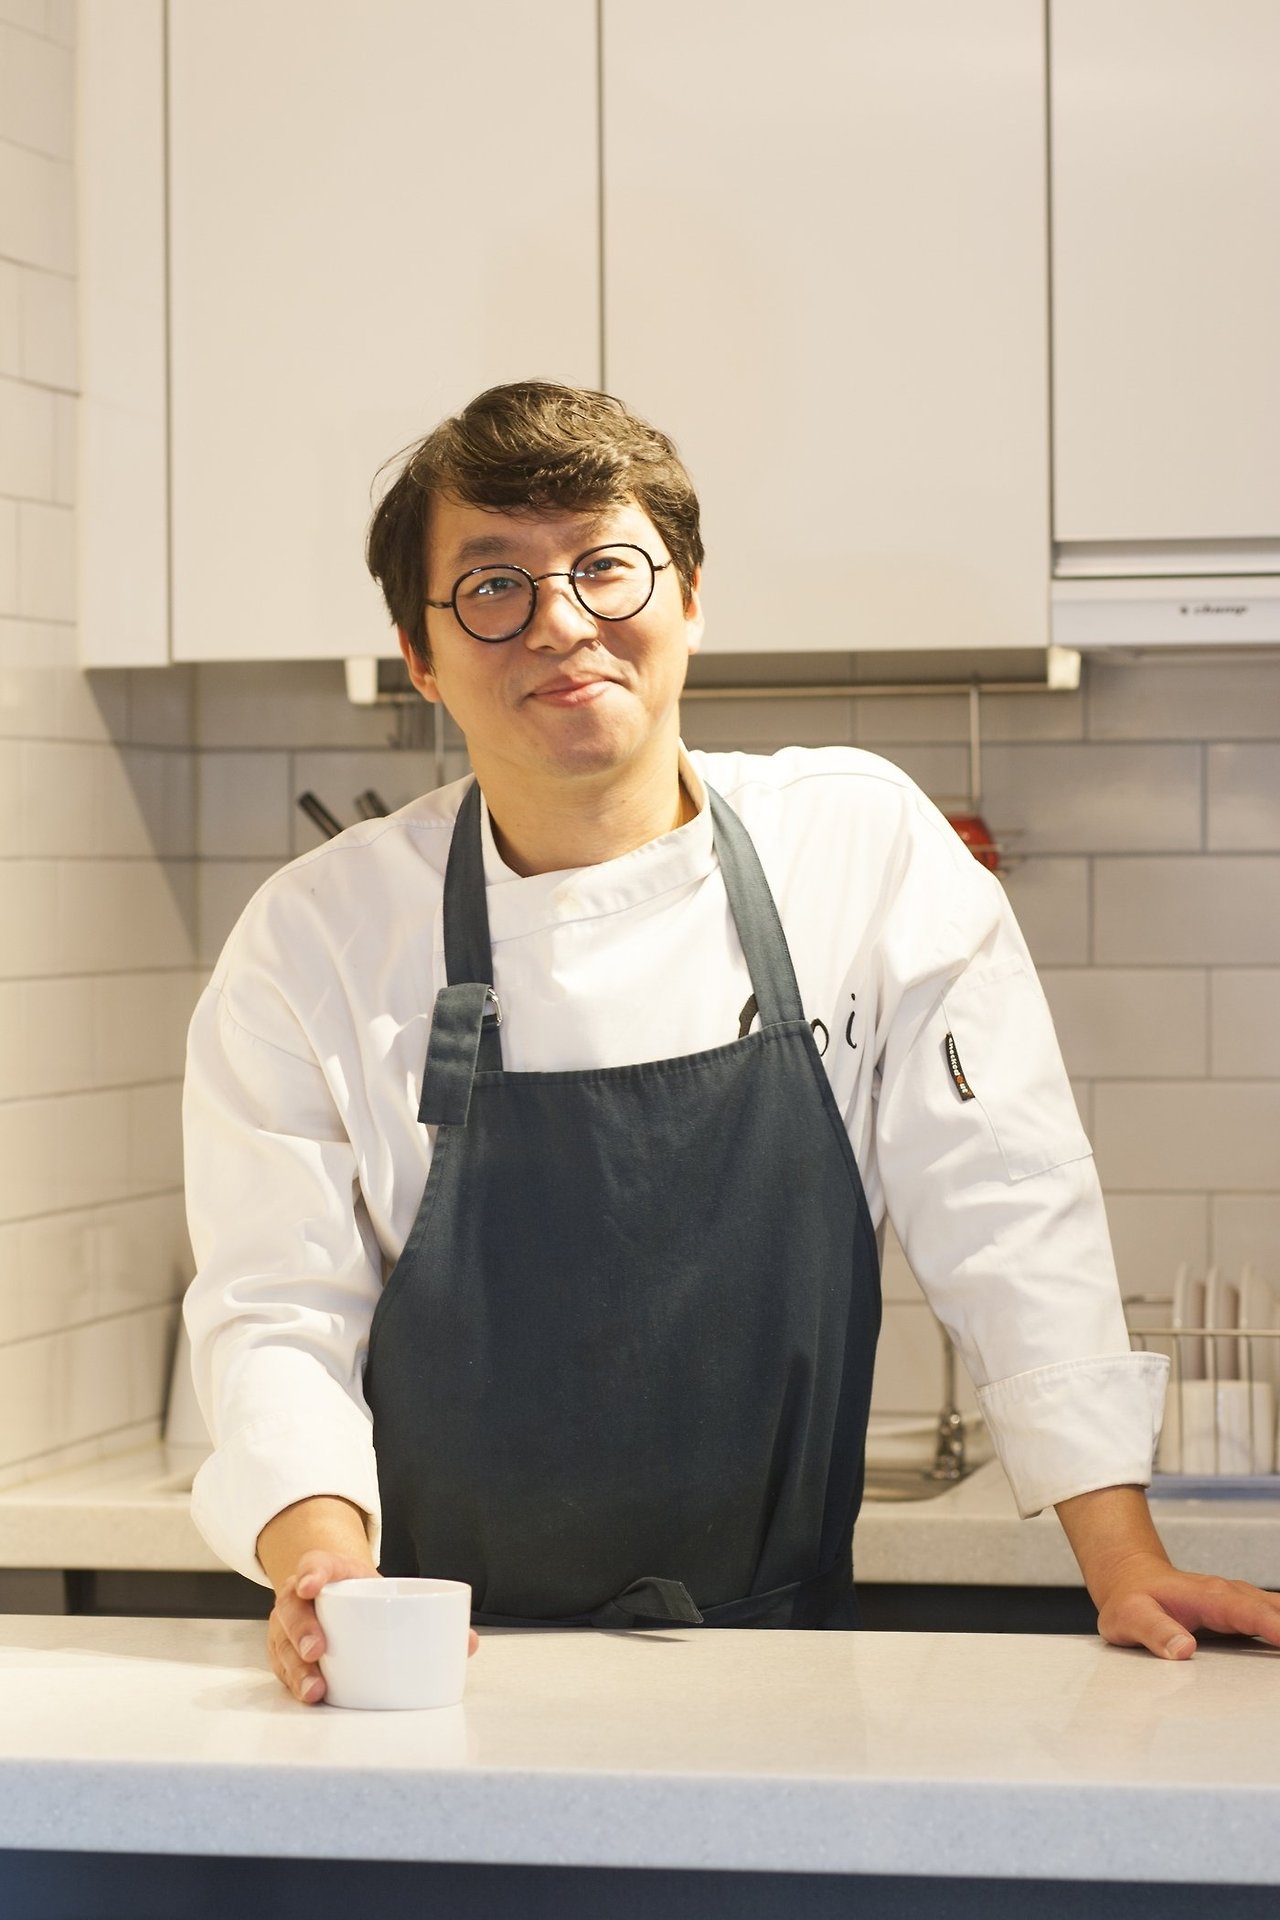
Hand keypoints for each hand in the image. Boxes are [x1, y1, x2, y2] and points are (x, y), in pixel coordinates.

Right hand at [267, 1549, 480, 1704]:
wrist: (338, 1587)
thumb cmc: (368, 1594)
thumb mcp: (389, 1589)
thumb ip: (429, 1611)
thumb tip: (470, 1642)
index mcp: (330, 1571)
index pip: (315, 1564)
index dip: (312, 1573)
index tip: (312, 1586)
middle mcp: (301, 1596)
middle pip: (292, 1608)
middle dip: (302, 1630)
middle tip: (317, 1649)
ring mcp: (288, 1625)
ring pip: (282, 1644)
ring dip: (296, 1668)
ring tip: (315, 1688)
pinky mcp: (285, 1652)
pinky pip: (282, 1668)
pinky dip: (293, 1683)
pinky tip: (309, 1695)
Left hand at [1054, 1484, 1279, 1660]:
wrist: (1131, 1579)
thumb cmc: (1131, 1601)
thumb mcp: (1129, 1618)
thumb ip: (1154, 1633)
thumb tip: (1182, 1650)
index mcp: (1208, 1597)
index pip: (1248, 1612)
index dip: (1275, 1627)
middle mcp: (1232, 1595)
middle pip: (1277, 1611)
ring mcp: (1242, 1601)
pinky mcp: (1246, 1611)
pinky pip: (1277, 1617)